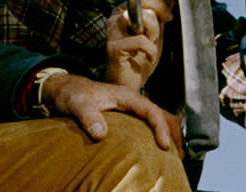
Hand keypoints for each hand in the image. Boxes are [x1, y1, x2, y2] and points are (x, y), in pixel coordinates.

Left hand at [39, 72, 181, 153]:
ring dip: (170, 134)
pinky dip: (160, 134)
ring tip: (176, 156)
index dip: (160, 127)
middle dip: (174, 133)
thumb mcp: (77, 104)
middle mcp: (133, 100)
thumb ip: (88, 117)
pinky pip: (150, 123)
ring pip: (160, 118)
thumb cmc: (72, 95)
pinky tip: (159, 150)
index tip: (164, 146)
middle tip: (180, 155)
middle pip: (163, 114)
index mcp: (126, 96)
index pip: (151, 110)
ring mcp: (132, 108)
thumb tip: (101, 134)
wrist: (66, 89)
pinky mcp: (128, 115)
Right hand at [104, 0, 172, 89]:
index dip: (160, 2)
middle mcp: (116, 18)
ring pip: (144, 17)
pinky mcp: (114, 47)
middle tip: (159, 30)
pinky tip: (148, 56)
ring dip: (154, 32)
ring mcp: (114, 32)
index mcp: (124, 12)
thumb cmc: (138, 60)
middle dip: (159, 15)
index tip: (167, 15)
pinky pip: (141, 40)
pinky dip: (150, 50)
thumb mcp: (153, 34)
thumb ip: (158, 17)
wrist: (127, 84)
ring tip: (151, 44)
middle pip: (144, 1)